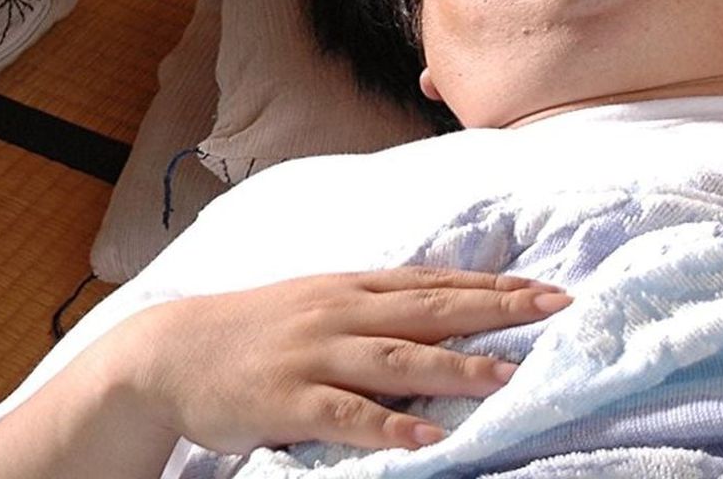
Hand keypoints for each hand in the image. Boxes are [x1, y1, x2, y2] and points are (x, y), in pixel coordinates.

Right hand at [85, 268, 571, 454]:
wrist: (167, 352)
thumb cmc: (247, 332)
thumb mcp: (312, 304)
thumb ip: (369, 308)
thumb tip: (437, 313)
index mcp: (346, 289)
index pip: (433, 282)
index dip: (492, 285)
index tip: (548, 289)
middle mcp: (337, 314)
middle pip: (430, 310)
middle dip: (496, 310)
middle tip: (555, 310)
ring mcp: (313, 356)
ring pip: (396, 360)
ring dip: (456, 369)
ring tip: (508, 378)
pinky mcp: (288, 401)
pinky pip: (347, 415)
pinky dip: (389, 427)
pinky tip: (426, 440)